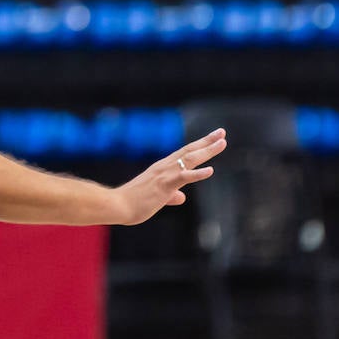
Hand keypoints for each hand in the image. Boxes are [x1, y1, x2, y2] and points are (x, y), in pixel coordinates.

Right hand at [112, 128, 226, 224]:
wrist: (116, 206)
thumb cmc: (133, 203)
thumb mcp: (156, 198)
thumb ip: (170, 196)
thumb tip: (181, 197)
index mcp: (163, 169)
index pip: (184, 154)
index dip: (200, 146)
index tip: (213, 138)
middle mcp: (165, 167)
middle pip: (190, 151)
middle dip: (207, 142)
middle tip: (222, 132)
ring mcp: (165, 174)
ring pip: (190, 159)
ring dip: (207, 150)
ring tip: (222, 142)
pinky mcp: (164, 185)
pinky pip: (183, 177)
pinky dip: (198, 174)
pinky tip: (211, 170)